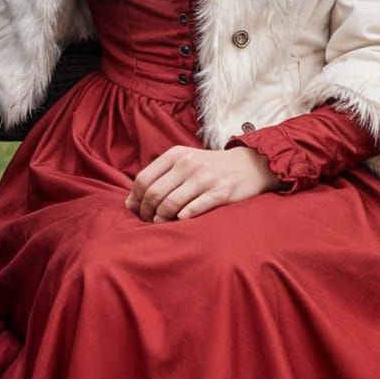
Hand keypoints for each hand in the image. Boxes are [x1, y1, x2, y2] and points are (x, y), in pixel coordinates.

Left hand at [126, 144, 278, 221]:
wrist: (249, 164)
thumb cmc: (209, 167)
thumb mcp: (183, 162)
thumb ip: (158, 178)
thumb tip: (130, 203)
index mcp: (175, 155)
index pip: (143, 179)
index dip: (135, 199)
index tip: (136, 210)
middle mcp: (188, 164)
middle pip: (154, 193)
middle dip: (146, 212)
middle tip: (148, 220)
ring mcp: (205, 178)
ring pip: (171, 204)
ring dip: (161, 218)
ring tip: (161, 223)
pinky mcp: (221, 192)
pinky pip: (194, 209)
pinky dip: (183, 218)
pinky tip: (180, 221)